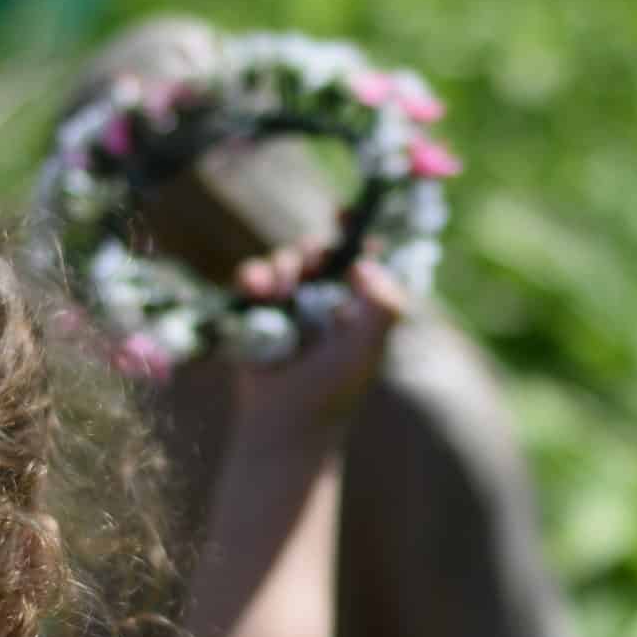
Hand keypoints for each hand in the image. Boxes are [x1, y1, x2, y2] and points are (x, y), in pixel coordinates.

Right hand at [229, 244, 405, 443]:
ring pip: (285, 262)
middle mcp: (328, 300)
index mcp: (361, 304)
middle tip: (307, 263)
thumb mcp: (367, 348)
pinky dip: (254, 279)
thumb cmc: (333, 392)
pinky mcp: (259, 314)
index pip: (361, 255)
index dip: (355, 230)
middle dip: (310, 251)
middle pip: (319, 251)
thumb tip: (366, 264)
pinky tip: (255, 292)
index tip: (344, 212)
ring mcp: (292, 306)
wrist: (284, 425)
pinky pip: (254, 279)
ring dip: (280, 268)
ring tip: (275, 292)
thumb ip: (382, 305)